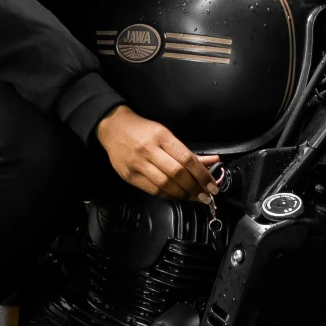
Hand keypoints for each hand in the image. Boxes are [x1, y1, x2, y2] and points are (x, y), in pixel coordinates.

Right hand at [96, 106, 218, 200]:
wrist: (113, 128)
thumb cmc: (143, 130)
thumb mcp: (167, 135)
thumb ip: (188, 152)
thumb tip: (213, 162)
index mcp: (162, 137)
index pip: (187, 158)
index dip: (202, 175)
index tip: (212, 185)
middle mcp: (149, 150)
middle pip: (177, 174)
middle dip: (195, 188)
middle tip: (206, 196)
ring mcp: (137, 164)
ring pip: (165, 185)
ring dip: (183, 194)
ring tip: (194, 197)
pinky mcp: (129, 176)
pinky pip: (153, 190)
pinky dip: (168, 195)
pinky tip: (178, 196)